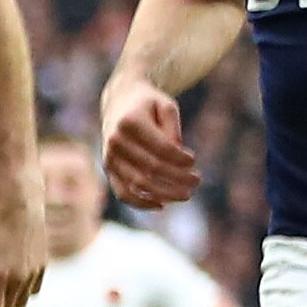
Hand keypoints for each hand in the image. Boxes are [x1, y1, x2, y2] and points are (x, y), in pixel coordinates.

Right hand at [100, 82, 198, 209]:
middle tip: (197, 181)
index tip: (194, 160)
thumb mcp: (166, 106)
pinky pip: (123, 193)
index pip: (160, 148)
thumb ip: (173, 130)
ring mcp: (110, 157)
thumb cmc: (149, 104)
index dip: (180, 159)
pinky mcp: (108, 169)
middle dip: (178, 178)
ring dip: (165, 194)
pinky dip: (141, 203)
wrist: (119, 101)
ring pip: (138, 184)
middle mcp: (116, 141)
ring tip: (186, 195)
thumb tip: (179, 161)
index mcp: (130, 122)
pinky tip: (162, 205)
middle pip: (151, 168)